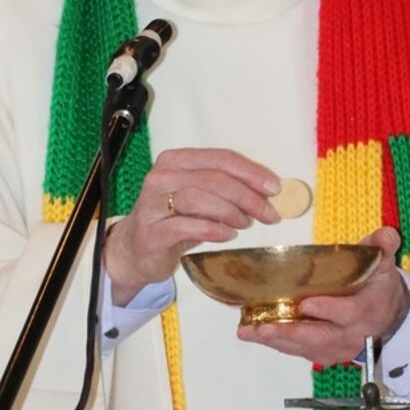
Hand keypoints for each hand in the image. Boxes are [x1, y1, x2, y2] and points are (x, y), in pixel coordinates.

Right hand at [104, 147, 281, 305]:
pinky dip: (213, 230)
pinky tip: (227, 235)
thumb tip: (268, 192)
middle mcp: (161, 176)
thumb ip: (226, 190)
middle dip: (247, 196)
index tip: (274, 188)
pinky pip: (187, 226)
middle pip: (212, 178)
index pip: (219, 158)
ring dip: (230, 211)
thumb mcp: (200, 198)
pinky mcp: (152, 231)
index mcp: (176, 160)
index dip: (250, 172)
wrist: (135, 251)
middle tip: (268, 213)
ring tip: (245, 224)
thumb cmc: (174, 220)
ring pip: (199, 198)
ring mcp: (153, 204)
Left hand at [237, 226, 409, 365]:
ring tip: (248, 331)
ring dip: (276, 340)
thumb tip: (385, 234)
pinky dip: (277, 343)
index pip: (348, 313)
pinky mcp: (324, 354)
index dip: (328, 310)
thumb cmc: (378, 286)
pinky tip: (255, 333)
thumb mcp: (384, 264)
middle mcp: (352, 334)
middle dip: (289, 333)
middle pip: (320, 337)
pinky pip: (299, 351)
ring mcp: (337, 348)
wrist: (387, 317)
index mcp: (367, 310)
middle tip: (262, 327)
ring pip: (305, 347)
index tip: (306, 304)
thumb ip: (382, 247)